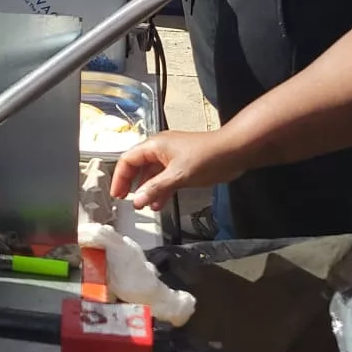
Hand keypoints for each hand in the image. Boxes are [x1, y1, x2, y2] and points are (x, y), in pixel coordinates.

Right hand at [110, 131, 240, 212]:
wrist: (233, 152)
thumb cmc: (206, 158)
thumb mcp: (178, 175)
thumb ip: (155, 188)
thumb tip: (136, 201)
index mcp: (154, 146)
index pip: (128, 160)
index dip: (120, 177)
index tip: (117, 195)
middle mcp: (160, 149)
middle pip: (137, 166)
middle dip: (131, 183)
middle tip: (125, 200)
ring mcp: (172, 157)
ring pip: (152, 173)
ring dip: (147, 189)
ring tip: (143, 206)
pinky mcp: (182, 165)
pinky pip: (164, 177)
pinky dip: (160, 189)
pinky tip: (159, 203)